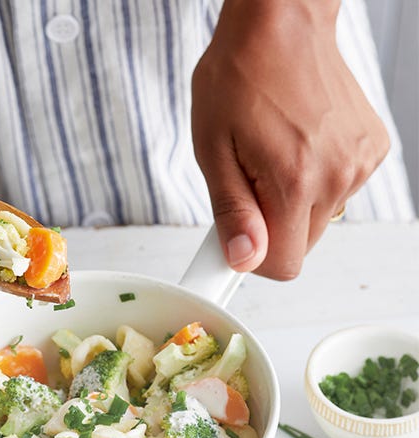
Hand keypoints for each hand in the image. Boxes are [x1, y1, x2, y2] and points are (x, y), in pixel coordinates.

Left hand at [191, 0, 388, 279]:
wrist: (282, 24)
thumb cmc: (240, 78)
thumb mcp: (214, 150)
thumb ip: (231, 212)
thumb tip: (243, 261)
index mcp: (295, 181)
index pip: (283, 266)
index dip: (253, 259)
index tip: (235, 241)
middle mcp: (337, 176)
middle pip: (301, 245)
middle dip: (270, 227)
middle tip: (248, 184)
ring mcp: (360, 163)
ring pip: (318, 220)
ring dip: (291, 203)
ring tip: (272, 155)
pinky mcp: (371, 150)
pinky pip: (336, 192)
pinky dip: (314, 181)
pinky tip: (300, 144)